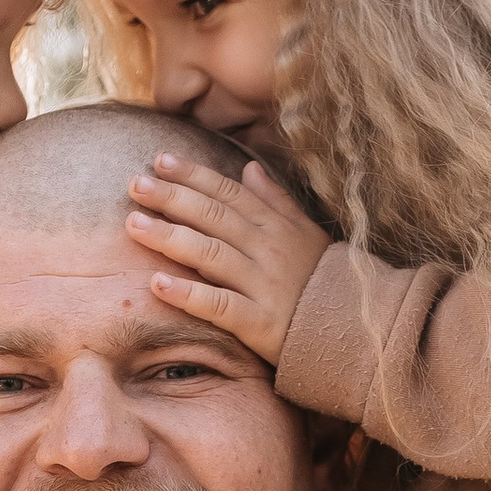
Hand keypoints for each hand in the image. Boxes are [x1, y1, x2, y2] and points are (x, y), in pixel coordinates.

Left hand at [129, 154, 331, 366]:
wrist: (356, 330)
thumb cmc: (325, 280)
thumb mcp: (306, 233)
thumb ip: (276, 200)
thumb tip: (250, 168)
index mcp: (275, 226)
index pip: (228, 193)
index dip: (194, 175)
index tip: (160, 160)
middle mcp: (267, 249)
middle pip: (213, 217)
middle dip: (172, 198)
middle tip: (135, 184)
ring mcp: (262, 285)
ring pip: (210, 254)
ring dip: (170, 237)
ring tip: (133, 224)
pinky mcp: (258, 322)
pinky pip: (218, 305)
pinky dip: (187, 294)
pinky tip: (156, 284)